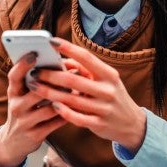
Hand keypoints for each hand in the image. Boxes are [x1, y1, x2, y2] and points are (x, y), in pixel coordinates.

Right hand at [0, 52, 66, 166]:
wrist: (13, 142)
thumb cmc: (23, 111)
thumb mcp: (22, 96)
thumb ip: (34, 82)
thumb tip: (56, 62)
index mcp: (13, 92)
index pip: (14, 76)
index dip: (23, 64)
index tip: (35, 53)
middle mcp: (16, 106)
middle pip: (37, 90)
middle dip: (57, 81)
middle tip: (74, 71)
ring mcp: (24, 122)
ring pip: (49, 108)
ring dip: (66, 98)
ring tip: (80, 89)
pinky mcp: (35, 135)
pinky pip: (55, 123)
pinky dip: (67, 114)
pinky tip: (77, 107)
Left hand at [29, 38, 146, 154]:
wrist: (132, 124)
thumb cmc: (113, 96)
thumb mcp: (106, 80)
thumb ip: (86, 70)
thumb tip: (62, 60)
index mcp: (109, 75)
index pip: (86, 58)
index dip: (68, 49)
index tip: (51, 42)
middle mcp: (108, 90)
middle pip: (74, 79)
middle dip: (51, 75)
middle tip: (34, 72)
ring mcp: (104, 108)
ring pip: (72, 99)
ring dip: (50, 93)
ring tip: (35, 87)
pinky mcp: (99, 124)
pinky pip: (77, 117)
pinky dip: (63, 111)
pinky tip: (52, 105)